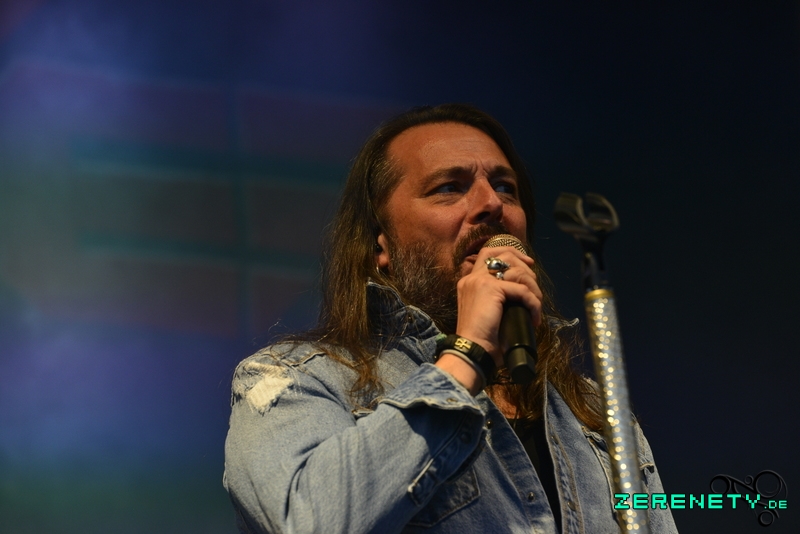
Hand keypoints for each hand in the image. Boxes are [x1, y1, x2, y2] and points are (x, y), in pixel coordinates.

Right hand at [455, 246, 542, 368]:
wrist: (473, 349)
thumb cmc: (481, 338)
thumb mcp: (487, 312)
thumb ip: (496, 298)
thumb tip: (522, 293)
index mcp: (469, 281)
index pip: (488, 254)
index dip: (511, 254)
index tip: (528, 264)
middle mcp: (473, 277)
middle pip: (503, 254)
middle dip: (525, 266)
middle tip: (535, 287)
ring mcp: (481, 281)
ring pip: (517, 271)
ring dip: (533, 287)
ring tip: (537, 305)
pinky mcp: (491, 289)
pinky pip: (522, 290)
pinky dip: (533, 303)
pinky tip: (535, 317)